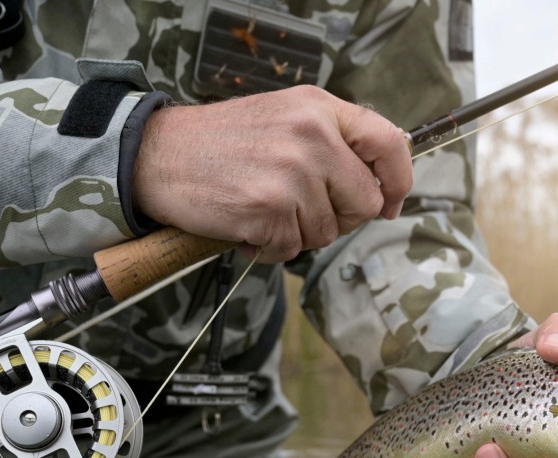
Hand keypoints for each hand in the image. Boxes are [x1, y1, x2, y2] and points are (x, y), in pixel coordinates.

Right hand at [132, 85, 412, 262]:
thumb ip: (334, 143)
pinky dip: (269, 248)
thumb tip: (381, 189)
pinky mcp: (269, 209)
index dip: (399, 181)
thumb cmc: (225, 144)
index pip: (389, 143)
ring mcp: (292, 173)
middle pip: (365, 201)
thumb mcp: (287, 119)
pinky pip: (292, 249)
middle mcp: (312, 136)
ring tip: (262, 208)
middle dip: (339, 217)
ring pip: (328, 231)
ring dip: (297, 233)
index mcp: (320, 109)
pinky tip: (246, 224)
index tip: (390, 202)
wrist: (159, 155)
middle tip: (298, 206)